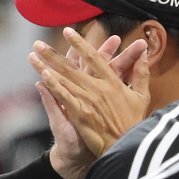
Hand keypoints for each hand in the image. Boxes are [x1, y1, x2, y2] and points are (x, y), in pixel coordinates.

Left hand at [32, 28, 150, 158]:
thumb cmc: (133, 123)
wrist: (125, 148)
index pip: (94, 58)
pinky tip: (42, 76)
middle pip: (72, 66)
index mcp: (112, 82)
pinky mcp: (80, 114)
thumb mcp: (142, 97)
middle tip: (38, 43)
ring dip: (47, 66)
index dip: (80, 43)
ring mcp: (88, 101)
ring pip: (64, 79)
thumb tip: (145, 55)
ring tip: (33, 55)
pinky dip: (54, 86)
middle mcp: (98, 88)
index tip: (67, 31)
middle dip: (53, 53)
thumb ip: (142, 74)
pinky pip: (64, 97)